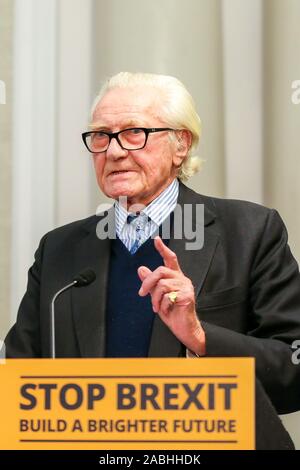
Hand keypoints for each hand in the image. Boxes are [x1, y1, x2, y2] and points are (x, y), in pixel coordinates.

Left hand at [137, 236, 205, 354]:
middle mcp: (181, 279)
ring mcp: (185, 287)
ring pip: (162, 285)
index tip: (156, 240)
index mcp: (175, 277)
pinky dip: (162, 305)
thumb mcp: (157, 296)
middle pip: (161, 271)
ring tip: (156, 307)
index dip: (163, 249)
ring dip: (155, 299)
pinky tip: (166, 310)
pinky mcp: (187, 296)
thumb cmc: (173, 312)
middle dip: (148, 282)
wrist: (184, 328)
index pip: (170, 259)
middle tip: (142, 293)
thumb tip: (141, 269)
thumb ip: (150, 283)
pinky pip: (168, 297)